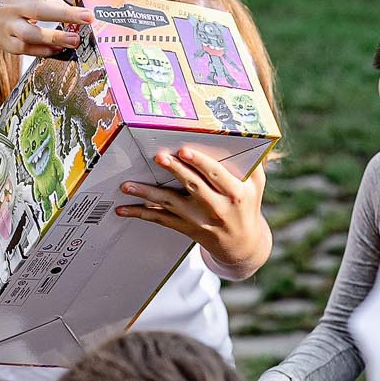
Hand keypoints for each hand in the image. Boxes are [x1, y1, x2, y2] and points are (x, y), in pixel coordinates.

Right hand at [0, 0, 94, 59]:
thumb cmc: (16, 0)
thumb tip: (86, 9)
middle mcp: (14, 5)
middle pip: (39, 10)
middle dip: (65, 13)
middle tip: (89, 17)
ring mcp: (9, 25)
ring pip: (30, 34)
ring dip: (54, 38)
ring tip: (76, 40)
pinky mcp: (7, 43)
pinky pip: (26, 49)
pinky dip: (43, 51)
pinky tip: (59, 50)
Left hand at [116, 147, 271, 278]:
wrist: (242, 245)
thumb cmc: (247, 206)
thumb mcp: (256, 185)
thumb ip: (252, 163)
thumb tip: (245, 135)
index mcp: (235, 193)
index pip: (217, 175)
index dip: (200, 163)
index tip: (185, 151)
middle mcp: (216, 207)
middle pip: (193, 187)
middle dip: (175, 171)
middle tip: (159, 157)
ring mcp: (199, 220)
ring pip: (170, 204)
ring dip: (147, 195)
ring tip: (127, 186)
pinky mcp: (186, 228)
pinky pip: (160, 220)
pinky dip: (140, 214)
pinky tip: (123, 209)